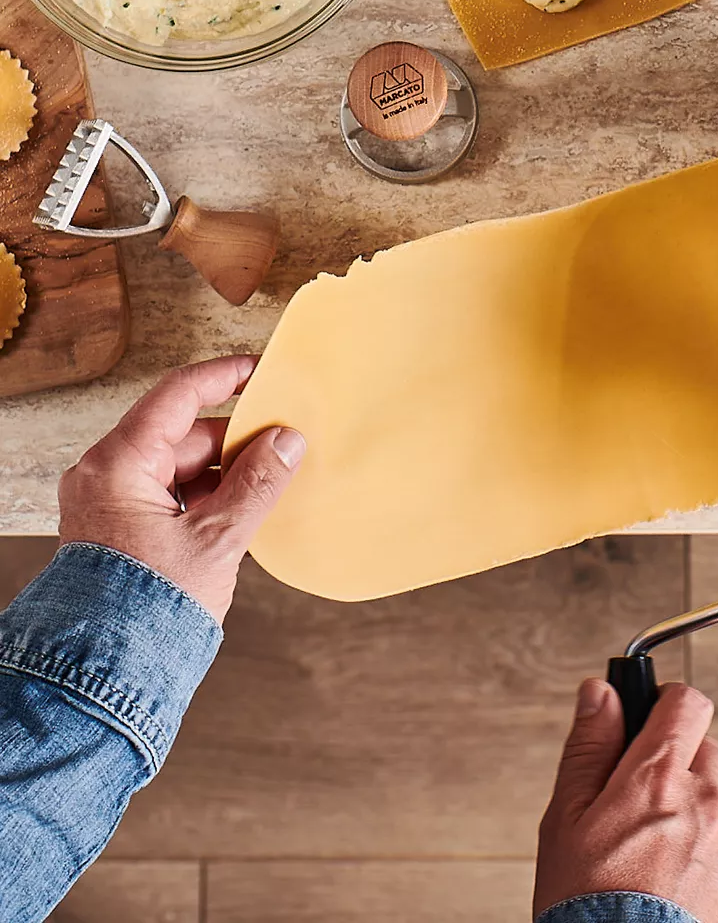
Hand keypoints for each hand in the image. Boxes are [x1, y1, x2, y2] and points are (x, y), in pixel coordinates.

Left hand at [57, 356, 304, 622]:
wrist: (102, 673)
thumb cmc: (148, 609)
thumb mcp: (217, 539)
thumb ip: (257, 483)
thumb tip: (287, 441)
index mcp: (118, 466)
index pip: (177, 395)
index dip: (224, 376)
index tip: (262, 370)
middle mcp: (105, 475)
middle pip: (183, 433)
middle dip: (235, 438)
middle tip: (284, 442)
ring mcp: (109, 502)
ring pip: (179, 464)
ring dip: (224, 470)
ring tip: (269, 482)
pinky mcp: (119, 527)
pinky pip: (170, 492)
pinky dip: (207, 494)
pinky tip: (243, 507)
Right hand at [533, 680, 717, 922]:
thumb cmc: (586, 906)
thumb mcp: (565, 820)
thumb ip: (588, 747)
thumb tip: (600, 692)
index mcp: (659, 777)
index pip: (686, 701)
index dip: (665, 704)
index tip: (647, 719)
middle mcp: (705, 802)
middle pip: (704, 751)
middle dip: (674, 764)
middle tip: (635, 801)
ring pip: (714, 804)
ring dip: (688, 814)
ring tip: (644, 857)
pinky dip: (700, 856)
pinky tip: (665, 886)